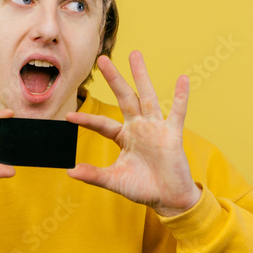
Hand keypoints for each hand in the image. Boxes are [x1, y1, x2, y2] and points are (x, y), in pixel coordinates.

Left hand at [65, 51, 201, 217]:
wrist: (168, 199)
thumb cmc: (143, 188)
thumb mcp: (115, 180)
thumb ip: (94, 175)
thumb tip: (70, 172)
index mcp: (124, 137)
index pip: (102, 124)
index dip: (87, 119)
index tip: (69, 116)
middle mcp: (139, 127)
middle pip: (124, 97)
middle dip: (114, 78)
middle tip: (102, 58)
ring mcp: (156, 128)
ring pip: (147, 97)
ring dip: (141, 76)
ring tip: (135, 54)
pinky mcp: (172, 134)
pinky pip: (178, 112)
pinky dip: (181, 96)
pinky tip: (183, 79)